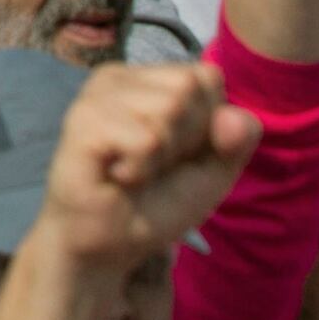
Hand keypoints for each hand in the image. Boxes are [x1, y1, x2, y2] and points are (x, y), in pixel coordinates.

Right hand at [37, 61, 257, 273]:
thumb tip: (235, 117)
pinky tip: (118, 176)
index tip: (179, 153)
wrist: (111, 243)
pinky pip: (144, 139)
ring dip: (162, 157)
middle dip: (185, 139)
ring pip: (168, 108)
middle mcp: (118, 77)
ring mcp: (95, 95)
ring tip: (134, 171)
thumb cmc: (158, 202)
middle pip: (187, 88)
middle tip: (153, 165)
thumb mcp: (213, 172)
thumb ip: (236, 141)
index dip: (206, 123)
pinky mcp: (82, 121)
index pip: (205, 76)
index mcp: (147, 80)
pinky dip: (142, 169)